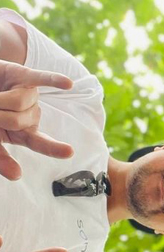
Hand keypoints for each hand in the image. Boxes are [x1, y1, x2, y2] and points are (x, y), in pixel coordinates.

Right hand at [0, 60, 73, 179]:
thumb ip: (0, 156)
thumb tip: (17, 176)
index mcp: (23, 133)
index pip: (41, 143)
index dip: (53, 148)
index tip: (69, 152)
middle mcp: (30, 115)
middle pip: (17, 121)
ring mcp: (29, 96)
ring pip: (17, 101)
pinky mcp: (24, 76)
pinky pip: (41, 78)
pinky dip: (53, 80)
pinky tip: (68, 84)